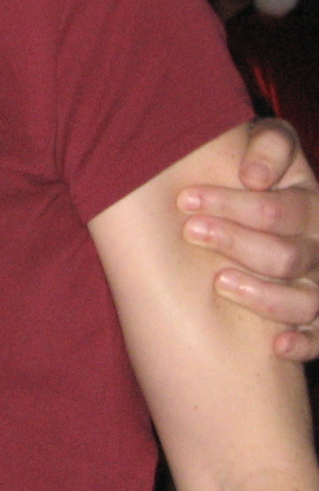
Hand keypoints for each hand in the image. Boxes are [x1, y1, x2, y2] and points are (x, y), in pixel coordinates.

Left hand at [180, 118, 318, 360]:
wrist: (248, 207)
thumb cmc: (248, 173)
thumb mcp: (264, 146)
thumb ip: (269, 146)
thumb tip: (254, 176)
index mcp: (309, 205)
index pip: (280, 210)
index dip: (234, 203)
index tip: (186, 199)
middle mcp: (317, 246)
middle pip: (287, 255)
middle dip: (236, 242)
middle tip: (192, 232)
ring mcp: (316, 283)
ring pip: (307, 300)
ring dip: (266, 296)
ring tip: (219, 282)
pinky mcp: (315, 319)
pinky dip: (305, 343)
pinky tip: (277, 344)